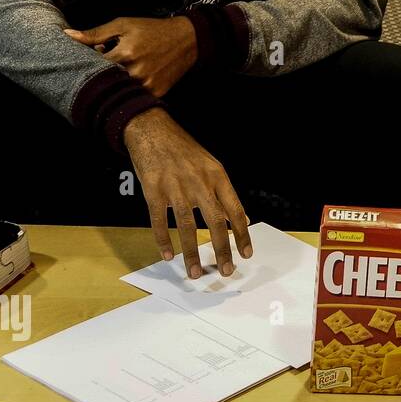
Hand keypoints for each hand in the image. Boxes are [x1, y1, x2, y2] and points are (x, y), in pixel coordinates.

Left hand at [65, 16, 197, 97]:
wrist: (187, 40)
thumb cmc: (152, 30)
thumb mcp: (124, 25)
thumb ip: (95, 33)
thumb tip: (67, 34)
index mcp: (126, 53)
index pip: (93, 65)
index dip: (88, 62)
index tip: (90, 57)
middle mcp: (137, 72)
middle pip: (105, 80)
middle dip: (100, 73)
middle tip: (104, 64)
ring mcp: (148, 84)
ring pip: (119, 90)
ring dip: (114, 82)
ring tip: (120, 69)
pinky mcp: (157, 92)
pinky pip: (135, 96)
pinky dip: (128, 89)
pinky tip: (131, 78)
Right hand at [123, 108, 251, 278]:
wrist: (153, 129)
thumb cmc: (184, 151)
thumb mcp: (212, 166)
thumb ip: (225, 193)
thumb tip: (242, 219)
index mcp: (218, 176)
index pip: (235, 210)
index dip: (242, 234)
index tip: (246, 254)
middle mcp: (199, 182)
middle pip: (215, 221)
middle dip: (222, 249)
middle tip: (225, 271)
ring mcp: (175, 186)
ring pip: (187, 226)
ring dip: (191, 252)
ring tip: (194, 272)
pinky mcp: (153, 190)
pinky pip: (159, 221)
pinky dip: (163, 240)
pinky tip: (168, 255)